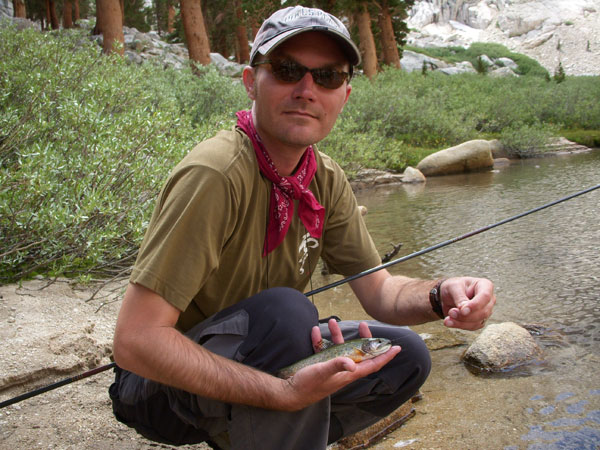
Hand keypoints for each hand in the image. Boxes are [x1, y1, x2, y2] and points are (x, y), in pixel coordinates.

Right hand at [279, 319, 400, 410]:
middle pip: (359, 352)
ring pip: (340, 348)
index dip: (385, 356)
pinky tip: (314, 331)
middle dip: (362, 338)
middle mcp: (343, 370)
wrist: (289, 392)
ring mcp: (332, 367)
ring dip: (337, 334)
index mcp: (349, 373)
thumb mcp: (322, 372)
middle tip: (364, 324)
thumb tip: (352, 363)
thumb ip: (337, 365)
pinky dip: (320, 340)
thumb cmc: (308, 385)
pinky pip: (324, 349)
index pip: (373, 364)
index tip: (396, 348)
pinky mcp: (320, 365)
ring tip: (330, 320)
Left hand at [440, 277, 495, 330]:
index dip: (475, 305)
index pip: (485, 296)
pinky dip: (460, 325)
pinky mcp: (480, 321)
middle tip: (450, 313)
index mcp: (485, 285)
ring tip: (447, 320)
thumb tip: (464, 311)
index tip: (462, 310)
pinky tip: (449, 322)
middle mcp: (489, 299)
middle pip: (483, 312)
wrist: (449, 295)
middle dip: (466, 315)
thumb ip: (459, 297)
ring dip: (461, 322)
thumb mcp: (453, 287)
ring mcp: (486, 311)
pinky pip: (473, 327)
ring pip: (478, 321)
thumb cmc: (453, 287)